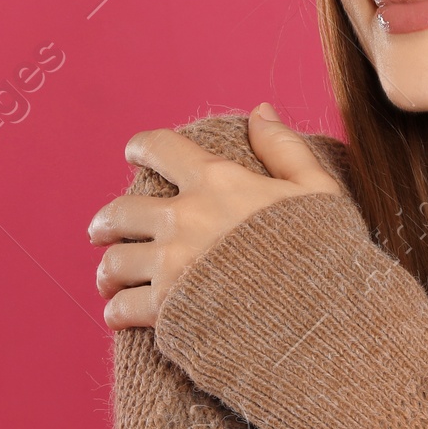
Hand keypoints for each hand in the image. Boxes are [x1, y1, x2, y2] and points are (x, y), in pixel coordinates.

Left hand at [89, 104, 343, 328]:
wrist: (321, 317)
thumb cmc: (325, 253)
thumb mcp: (317, 190)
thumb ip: (284, 148)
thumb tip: (259, 110)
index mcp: (218, 182)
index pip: (161, 148)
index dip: (142, 147)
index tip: (132, 153)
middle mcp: (185, 218)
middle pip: (121, 211)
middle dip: (106, 221)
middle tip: (101, 230)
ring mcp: (172, 264)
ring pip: (115, 262)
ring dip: (108, 270)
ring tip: (108, 280)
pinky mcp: (167, 310)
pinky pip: (123, 308)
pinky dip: (116, 311)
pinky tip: (119, 314)